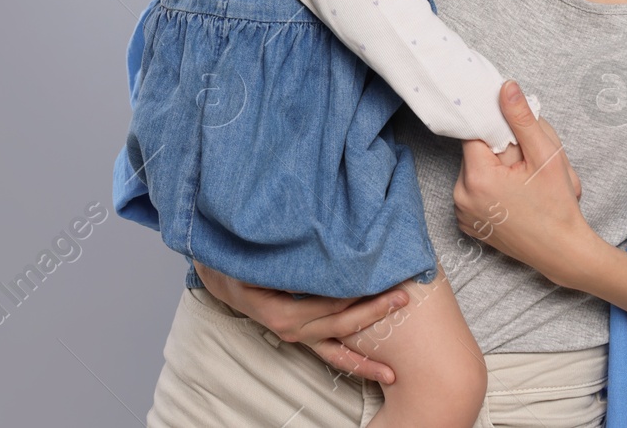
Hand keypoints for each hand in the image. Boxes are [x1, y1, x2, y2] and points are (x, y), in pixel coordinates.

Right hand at [192, 261, 409, 383]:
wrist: (224, 277)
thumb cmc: (243, 262)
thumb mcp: (261, 259)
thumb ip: (292, 264)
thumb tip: (323, 255)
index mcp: (283, 313)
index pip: (329, 303)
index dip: (357, 292)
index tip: (383, 278)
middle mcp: (292, 330)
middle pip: (341, 323)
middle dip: (375, 312)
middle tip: (403, 298)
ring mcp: (299, 336)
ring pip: (339, 346)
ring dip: (368, 355)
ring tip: (394, 368)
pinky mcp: (304, 336)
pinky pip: (331, 353)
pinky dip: (353, 362)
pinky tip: (375, 370)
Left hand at [455, 80, 593, 286]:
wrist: (562, 252)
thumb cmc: (557, 206)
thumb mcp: (546, 156)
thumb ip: (522, 119)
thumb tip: (505, 87)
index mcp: (477, 178)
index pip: (475, 134)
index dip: (496, 130)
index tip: (515, 137)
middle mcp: (461, 196)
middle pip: (475, 153)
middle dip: (499, 152)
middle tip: (527, 165)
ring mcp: (462, 213)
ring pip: (475, 172)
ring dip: (495, 170)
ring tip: (522, 184)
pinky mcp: (468, 225)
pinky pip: (474, 193)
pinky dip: (490, 190)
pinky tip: (513, 198)